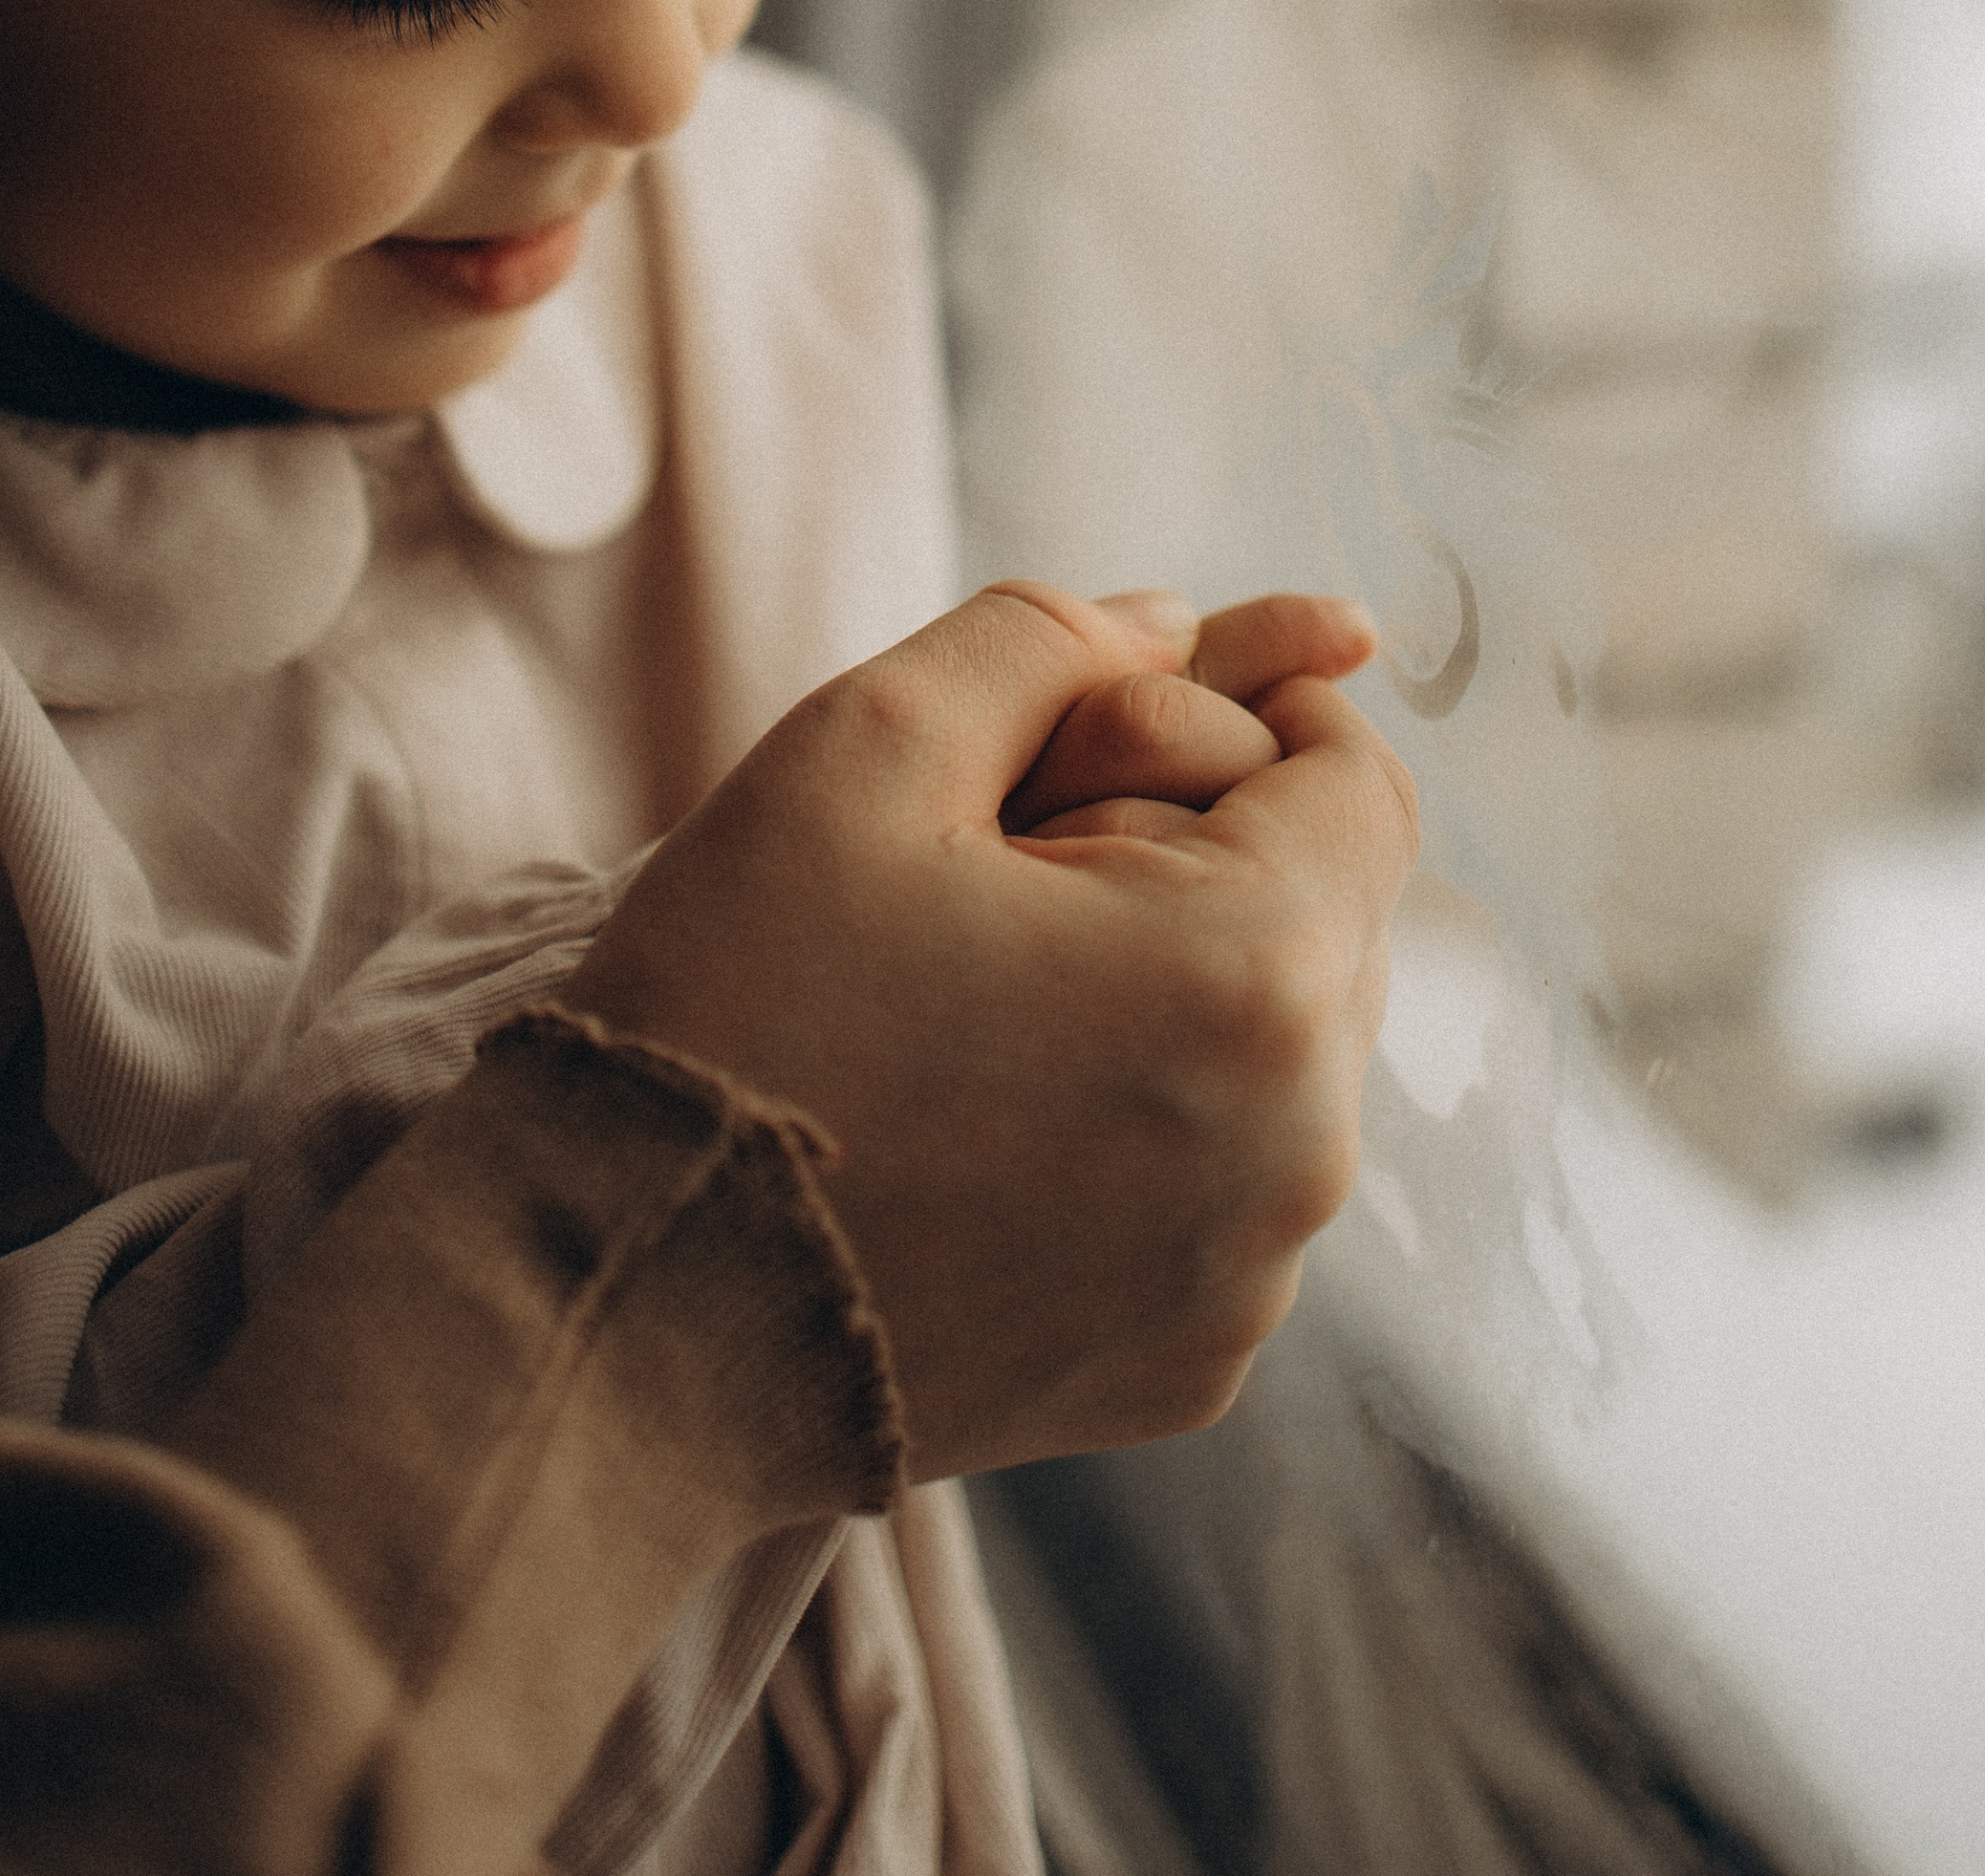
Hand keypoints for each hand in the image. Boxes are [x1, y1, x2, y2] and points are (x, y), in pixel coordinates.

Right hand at [565, 581, 1417, 1479]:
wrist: (622, 1312)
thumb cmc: (739, 1009)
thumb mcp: (867, 744)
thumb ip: (1048, 637)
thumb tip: (1179, 619)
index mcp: (1256, 978)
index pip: (1361, 782)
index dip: (1254, 712)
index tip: (1109, 727)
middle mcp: (1300, 1147)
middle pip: (1331, 915)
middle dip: (1205, 849)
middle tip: (1011, 861)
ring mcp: (1248, 1277)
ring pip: (1276, 1052)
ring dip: (1174, 987)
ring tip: (987, 995)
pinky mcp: (1189, 1364)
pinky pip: (1221, 1183)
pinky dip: (1145, 1122)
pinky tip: (988, 1116)